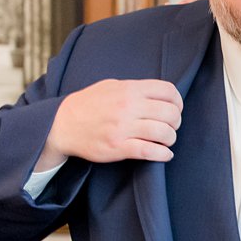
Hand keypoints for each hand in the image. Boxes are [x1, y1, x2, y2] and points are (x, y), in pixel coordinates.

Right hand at [38, 79, 182, 167]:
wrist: (62, 124)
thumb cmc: (89, 104)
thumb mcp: (112, 86)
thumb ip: (136, 88)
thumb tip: (161, 95)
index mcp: (129, 89)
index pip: (168, 91)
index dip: (178, 102)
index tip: (175, 109)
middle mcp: (128, 106)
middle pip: (170, 113)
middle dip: (176, 122)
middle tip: (170, 127)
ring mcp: (123, 128)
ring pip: (164, 133)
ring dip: (170, 139)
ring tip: (165, 141)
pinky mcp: (118, 147)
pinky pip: (149, 151)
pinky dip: (163, 154)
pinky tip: (164, 154)